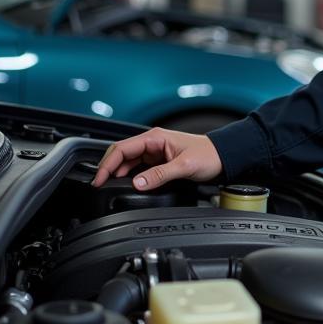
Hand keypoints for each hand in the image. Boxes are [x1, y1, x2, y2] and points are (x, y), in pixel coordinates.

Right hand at [92, 127, 222, 189]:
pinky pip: (138, 167)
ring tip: (108, 185)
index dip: (107, 164)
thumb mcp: (184, 166)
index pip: (122, 148)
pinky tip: (125, 183)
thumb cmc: (209, 155)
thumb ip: (160, 175)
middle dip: (108, 167)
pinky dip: (128, 174)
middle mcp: (152, 143)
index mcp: (155, 138)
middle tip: (99, 184)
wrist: (223, 157)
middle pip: (121, 153)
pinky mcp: (159, 161)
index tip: (99, 179)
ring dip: (117, 172)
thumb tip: (138, 183)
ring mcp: (155, 151)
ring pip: (128, 161)